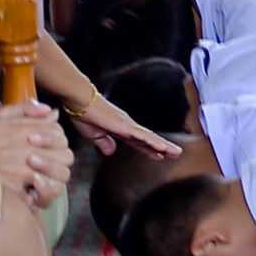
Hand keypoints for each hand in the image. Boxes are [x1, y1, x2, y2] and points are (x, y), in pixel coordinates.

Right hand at [0, 103, 70, 204]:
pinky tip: (25, 197)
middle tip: (44, 170)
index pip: (60, 134)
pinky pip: (40, 196)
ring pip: (58, 178)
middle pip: (65, 156)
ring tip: (37, 186)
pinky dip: (36, 198)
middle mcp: (27, 147)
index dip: (56, 143)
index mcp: (23, 129)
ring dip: (52, 182)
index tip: (45, 149)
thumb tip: (50, 111)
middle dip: (58, 163)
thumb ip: (22, 112)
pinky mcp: (15, 189)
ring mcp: (22, 169)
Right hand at [62, 90, 182, 159]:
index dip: (149, 149)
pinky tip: (161, 148)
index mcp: (120, 129)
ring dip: (163, 145)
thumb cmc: (84, 114)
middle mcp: (127, 126)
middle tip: (176, 153)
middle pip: (148, 139)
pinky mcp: (124, 126)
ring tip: (176, 152)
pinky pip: (141, 136)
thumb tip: (110, 152)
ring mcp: (127, 125)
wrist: (79, 100)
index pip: (138, 142)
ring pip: (149, 138)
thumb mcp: (94, 134)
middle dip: (162, 147)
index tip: (160, 155)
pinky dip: (152, 142)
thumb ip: (103, 143)